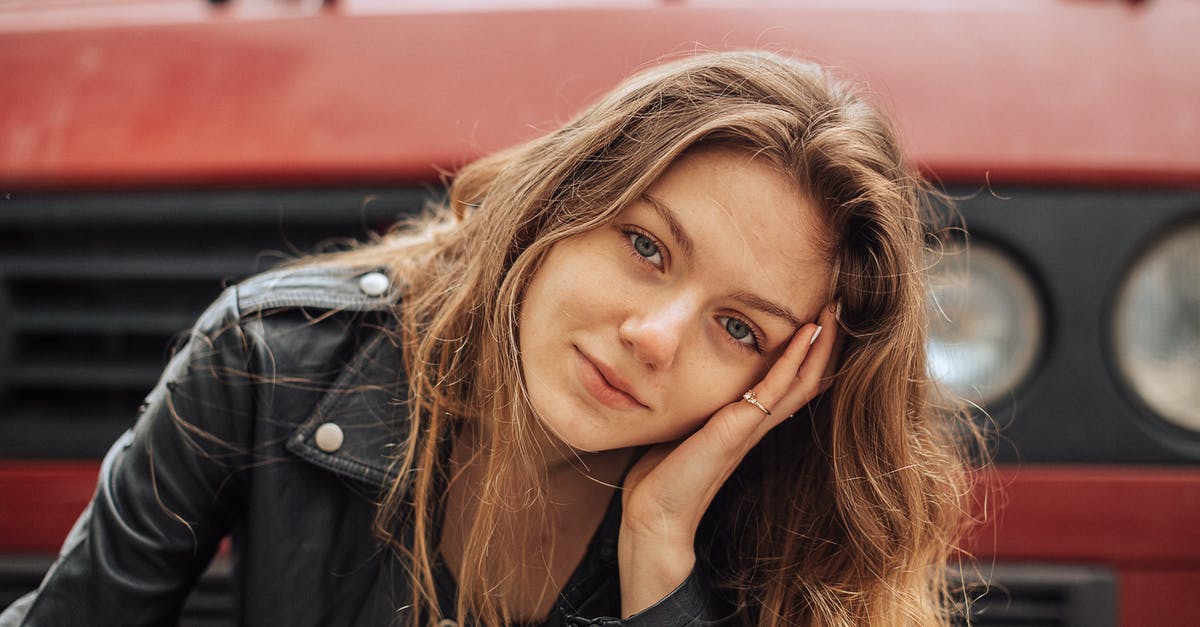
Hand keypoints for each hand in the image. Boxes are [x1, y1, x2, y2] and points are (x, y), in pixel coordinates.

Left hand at [617, 303, 840, 616]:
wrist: (655, 517)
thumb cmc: (664, 477)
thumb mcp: (683, 430)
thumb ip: (695, 410)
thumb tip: (679, 380)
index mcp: (746, 423)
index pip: (790, 383)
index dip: (809, 353)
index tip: (819, 316)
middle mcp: (756, 424)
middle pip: (806, 380)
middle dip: (825, 344)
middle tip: (839, 305)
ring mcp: (749, 427)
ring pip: (800, 382)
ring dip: (819, 346)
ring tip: (833, 311)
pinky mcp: (737, 430)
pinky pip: (774, 389)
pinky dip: (792, 360)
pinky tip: (806, 334)